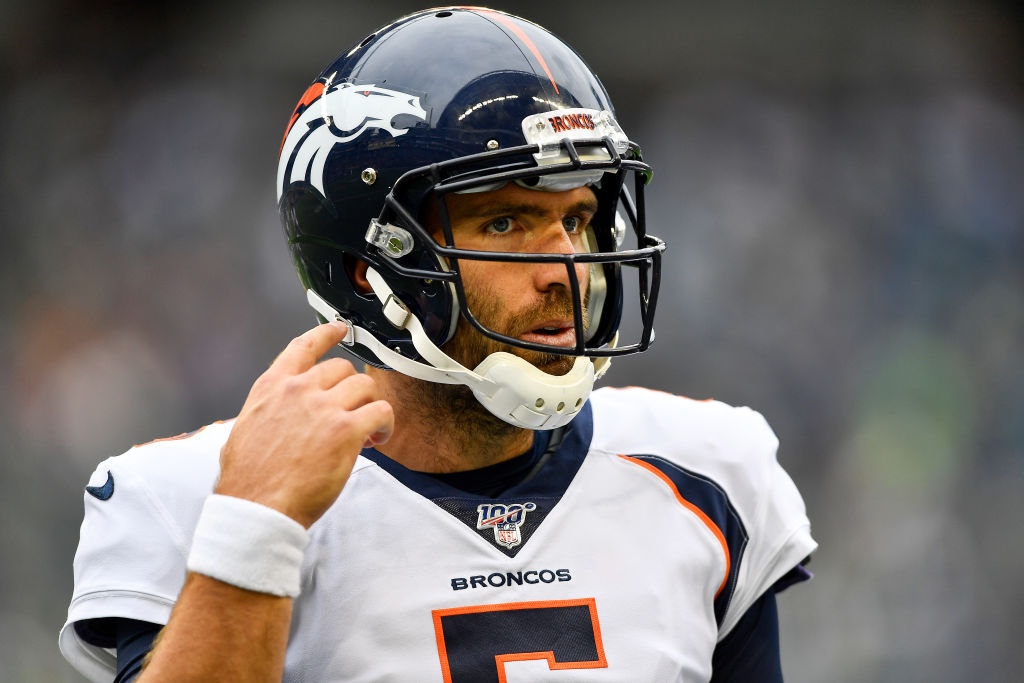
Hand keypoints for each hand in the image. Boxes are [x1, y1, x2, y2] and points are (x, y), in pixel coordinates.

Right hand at [216, 322, 393, 527]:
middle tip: (351, 415)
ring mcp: (323, 408)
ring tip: (367, 432)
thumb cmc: (249, 480)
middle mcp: (298, 390)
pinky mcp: (346, 430)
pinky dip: (385, 424)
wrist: (258, 508)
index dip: (327, 334)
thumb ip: (268, 411)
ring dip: (369, 406)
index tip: (340, 329)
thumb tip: (278, 416)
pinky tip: (376, 440)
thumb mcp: (244, 430)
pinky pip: (381, 411)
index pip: (304, 346)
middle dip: (350, 391)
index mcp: (272, 387)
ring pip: (364, 386)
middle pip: (342, 368)